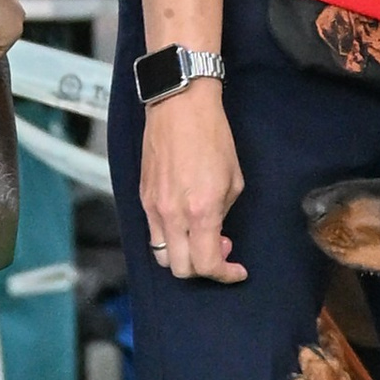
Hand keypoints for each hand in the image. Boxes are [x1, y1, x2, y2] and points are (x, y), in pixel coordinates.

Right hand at [141, 79, 246, 282]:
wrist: (179, 105)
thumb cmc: (211, 135)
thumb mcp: (233, 179)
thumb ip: (223, 213)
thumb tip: (215, 233)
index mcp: (201, 210)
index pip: (207, 264)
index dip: (225, 274)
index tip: (236, 270)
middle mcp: (172, 214)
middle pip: (181, 269)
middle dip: (203, 269)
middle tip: (220, 249)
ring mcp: (153, 207)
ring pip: (163, 255)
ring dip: (183, 256)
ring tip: (200, 236)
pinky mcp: (142, 197)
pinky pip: (152, 232)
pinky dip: (170, 238)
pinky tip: (184, 222)